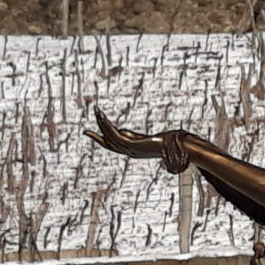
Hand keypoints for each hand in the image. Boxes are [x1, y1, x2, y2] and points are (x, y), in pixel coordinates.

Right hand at [89, 107, 206, 173]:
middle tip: (85, 130)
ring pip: (111, 138)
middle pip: (109, 144)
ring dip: (102, 124)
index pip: (114, 145)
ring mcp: (132, 150)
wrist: (180, 148)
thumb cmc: (171, 143)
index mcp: (133, 150)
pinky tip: (104, 119)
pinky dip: (108, 127)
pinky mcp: (135, 146)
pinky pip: (117, 136)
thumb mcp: (152, 139)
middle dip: (97, 137)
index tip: (91, 133)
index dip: (102, 139)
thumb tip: (129, 132)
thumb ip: (140, 137)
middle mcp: (131, 152)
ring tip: (97, 112)